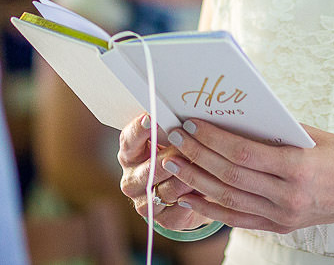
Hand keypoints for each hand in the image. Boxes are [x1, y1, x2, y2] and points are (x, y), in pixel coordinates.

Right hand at [117, 114, 211, 231]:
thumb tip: (183, 113)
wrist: (186, 191)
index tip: (151, 118)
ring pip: (166, 190)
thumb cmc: (177, 153)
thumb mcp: (169, 139)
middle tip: (187, 146)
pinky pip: (178, 211)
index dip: (140, 130)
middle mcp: (131, 179)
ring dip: (187, 179)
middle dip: (170, 158)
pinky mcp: (163, 220)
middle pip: (148, 170)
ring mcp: (144, 202)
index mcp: (129, 154)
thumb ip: (170, 129)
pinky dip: (193, 200)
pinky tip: (204, 190)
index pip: (129, 140)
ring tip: (204, 167)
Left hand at [146, 118, 333, 232]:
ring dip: (196, 180)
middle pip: (230, 175)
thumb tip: (233, 114)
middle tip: (173, 139)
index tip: (191, 124)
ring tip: (173, 163)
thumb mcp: (312, 134)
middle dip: (196, 156)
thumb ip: (274, 128)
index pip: (244, 153)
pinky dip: (211, 207)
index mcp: (299, 167)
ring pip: (229, 198)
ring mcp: (284, 215)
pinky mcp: (280, 226)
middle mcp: (289, 196)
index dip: (213, 139)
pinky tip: (191, 194)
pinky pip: (238, 218)